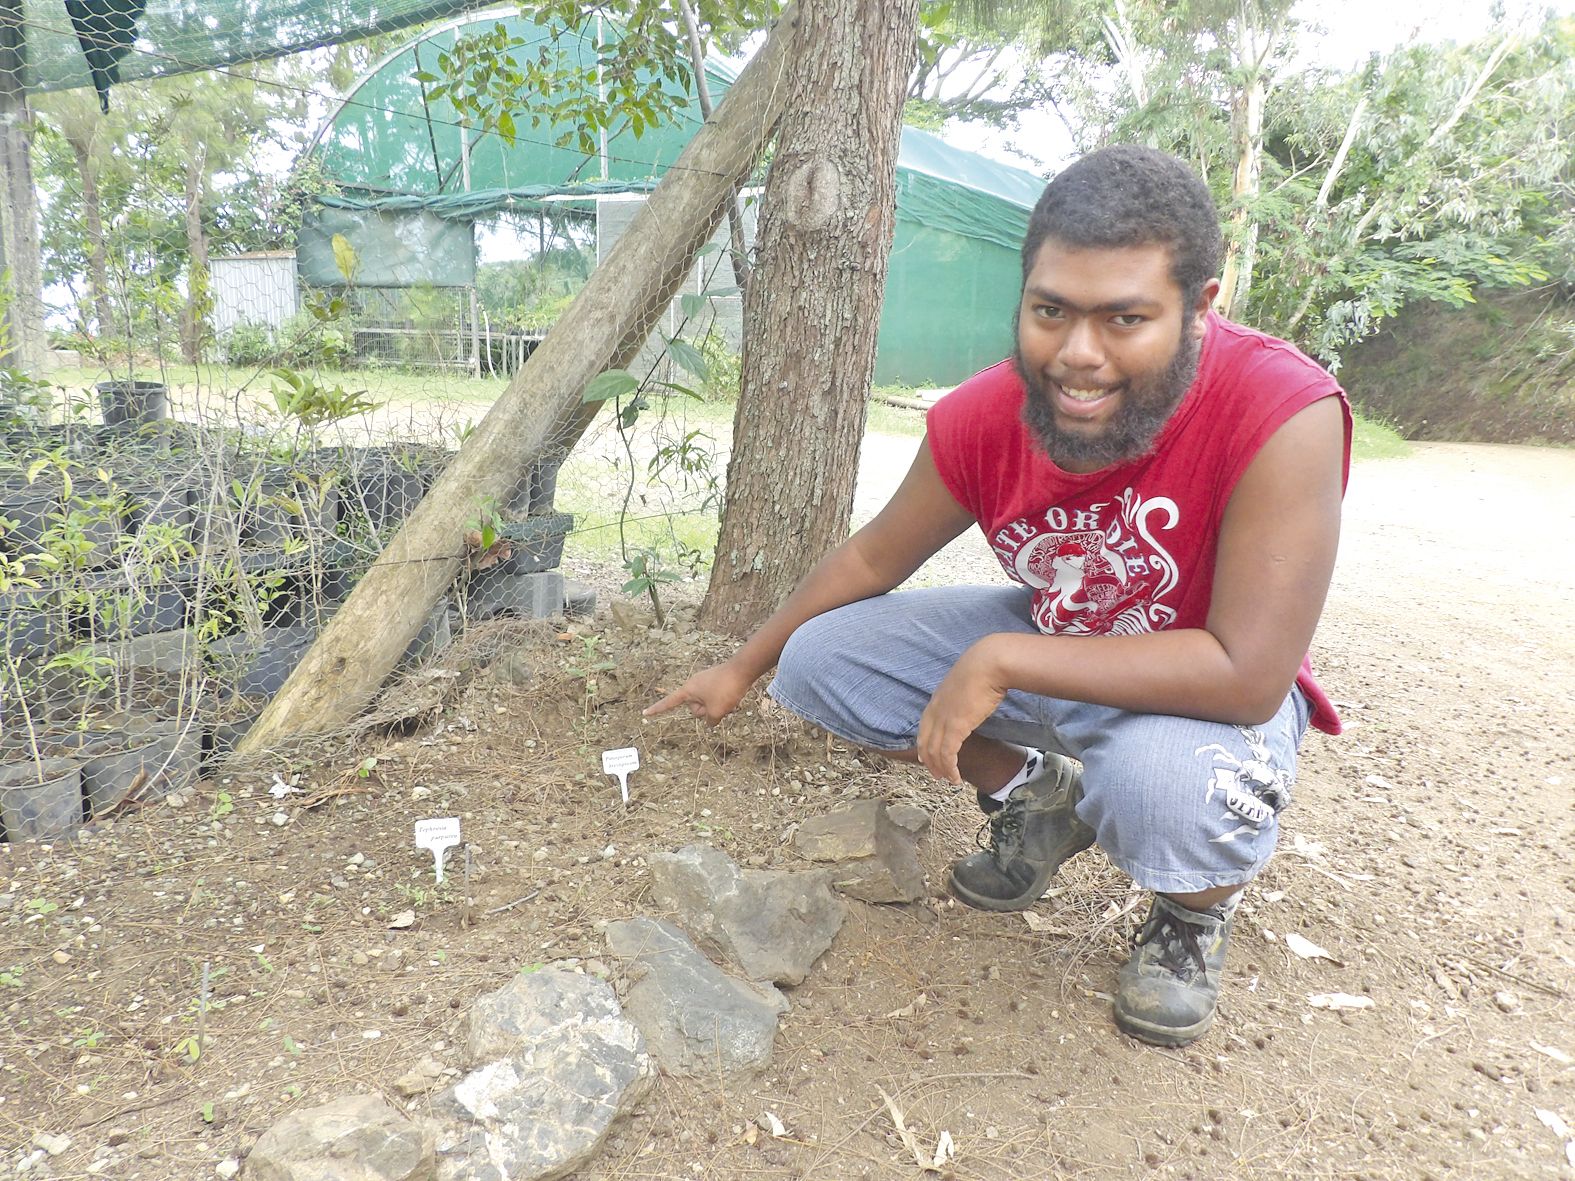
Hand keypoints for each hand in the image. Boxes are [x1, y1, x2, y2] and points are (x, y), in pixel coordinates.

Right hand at [644, 660, 757, 725]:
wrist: (743, 669)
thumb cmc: (726, 689)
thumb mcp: (716, 712)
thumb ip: (710, 721)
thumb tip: (711, 720)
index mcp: (688, 690)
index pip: (669, 702)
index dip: (657, 709)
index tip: (645, 713)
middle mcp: (693, 685)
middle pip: (695, 708)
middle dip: (707, 711)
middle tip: (719, 703)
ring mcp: (705, 682)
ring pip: (708, 704)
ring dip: (717, 706)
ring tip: (729, 698)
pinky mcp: (716, 681)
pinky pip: (716, 697)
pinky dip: (723, 700)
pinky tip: (733, 695)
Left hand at [916, 639, 1008, 782]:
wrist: (988, 663)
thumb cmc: (984, 668)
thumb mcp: (967, 682)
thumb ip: (964, 694)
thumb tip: (973, 699)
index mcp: (937, 698)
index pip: (924, 726)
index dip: (924, 743)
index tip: (924, 756)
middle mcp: (935, 710)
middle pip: (925, 742)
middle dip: (930, 761)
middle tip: (937, 774)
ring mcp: (943, 718)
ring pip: (935, 752)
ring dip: (941, 769)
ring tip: (949, 780)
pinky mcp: (955, 727)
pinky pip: (947, 754)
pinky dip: (949, 768)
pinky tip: (955, 777)